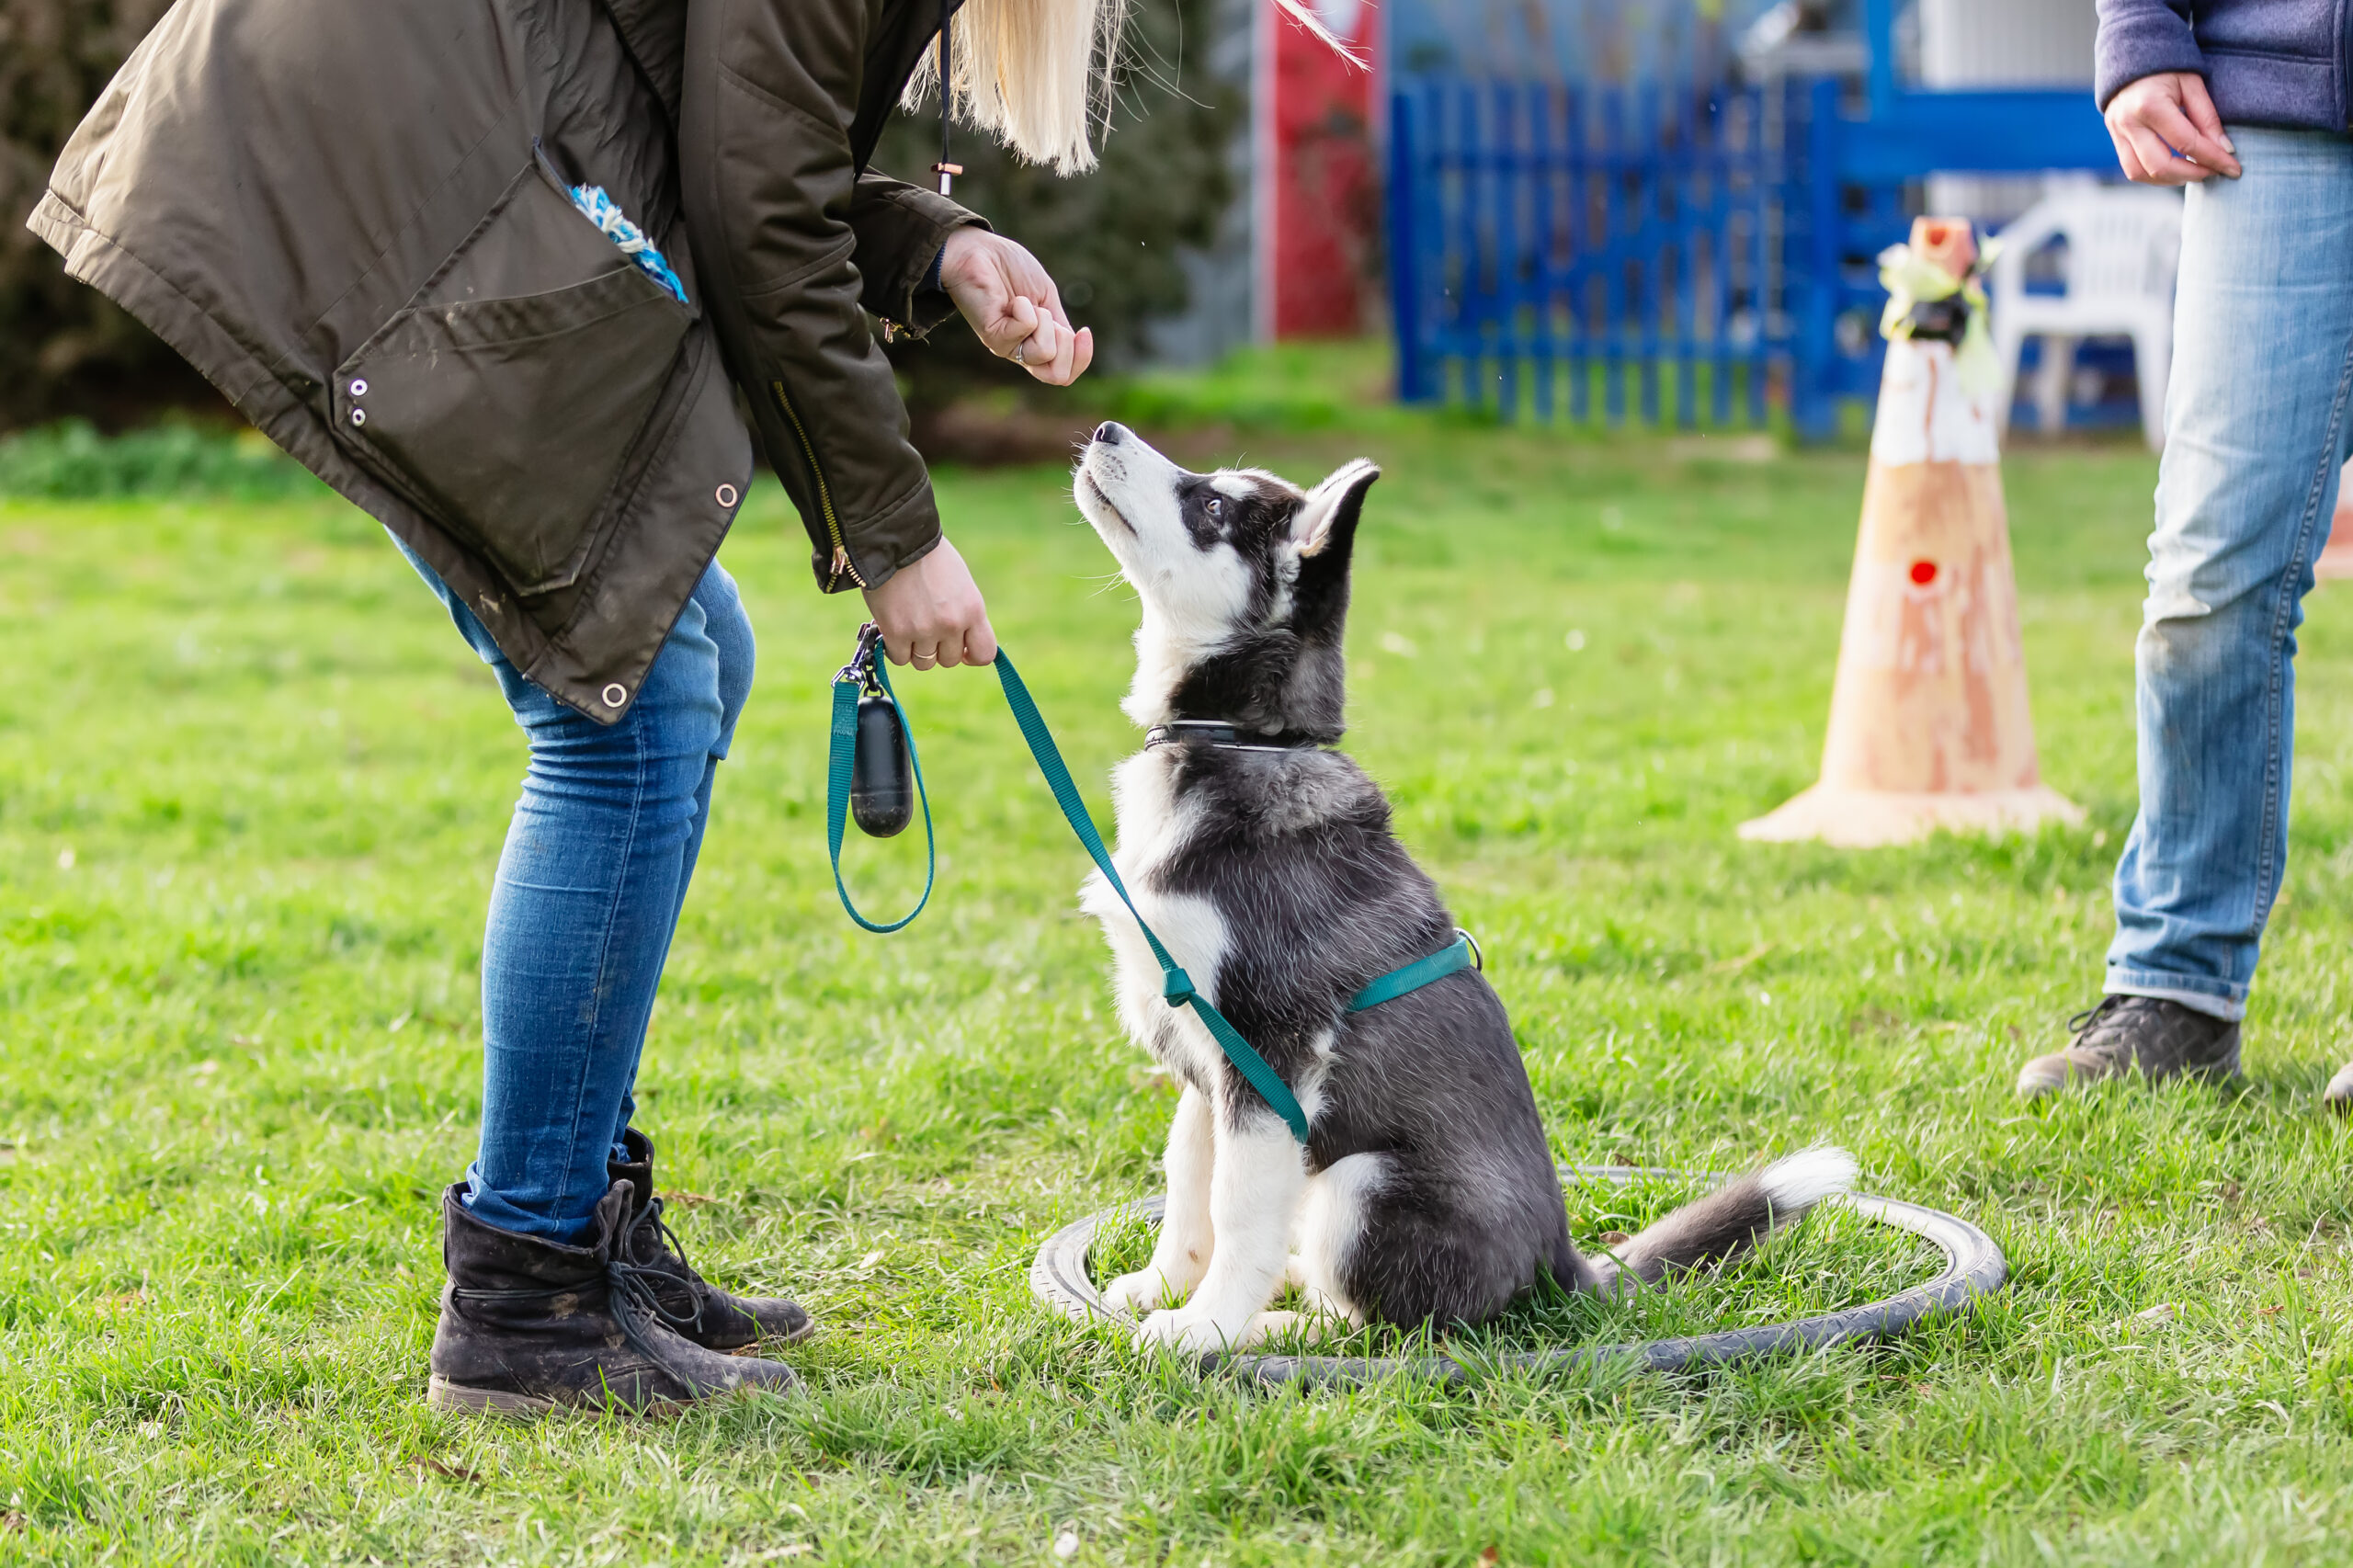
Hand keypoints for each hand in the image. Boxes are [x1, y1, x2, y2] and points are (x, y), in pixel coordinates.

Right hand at [861, 535, 997, 669]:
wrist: (897, 540)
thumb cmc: (929, 558)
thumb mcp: (961, 584)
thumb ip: (964, 613)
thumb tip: (962, 642)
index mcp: (973, 610)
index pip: (985, 653)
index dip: (972, 656)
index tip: (961, 649)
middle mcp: (952, 624)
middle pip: (950, 660)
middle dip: (939, 649)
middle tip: (925, 627)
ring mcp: (924, 630)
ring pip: (924, 663)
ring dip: (916, 650)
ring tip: (908, 626)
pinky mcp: (896, 632)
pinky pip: (899, 658)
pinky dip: (894, 648)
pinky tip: (892, 629)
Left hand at [938, 227, 1094, 385]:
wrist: (980, 251)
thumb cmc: (1010, 270)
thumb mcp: (1046, 298)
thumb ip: (1059, 325)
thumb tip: (1074, 343)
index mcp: (1037, 344)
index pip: (1064, 374)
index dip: (1082, 358)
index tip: (1084, 331)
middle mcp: (1021, 351)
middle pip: (1058, 375)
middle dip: (1064, 342)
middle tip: (1044, 314)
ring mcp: (1006, 346)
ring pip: (1044, 352)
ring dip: (1043, 320)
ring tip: (1024, 302)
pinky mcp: (993, 335)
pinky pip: (1026, 329)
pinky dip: (1025, 307)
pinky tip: (1011, 299)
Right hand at [2105, 72, 2240, 183]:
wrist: (2131, 55)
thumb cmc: (2167, 66)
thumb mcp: (2193, 84)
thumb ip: (2208, 118)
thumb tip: (2225, 150)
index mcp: (2151, 105)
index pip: (2187, 143)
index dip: (2213, 159)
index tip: (2234, 168)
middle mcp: (2129, 123)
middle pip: (2161, 166)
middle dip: (2192, 174)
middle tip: (2214, 172)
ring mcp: (2117, 132)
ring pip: (2142, 173)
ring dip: (2171, 179)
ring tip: (2194, 172)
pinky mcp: (2114, 138)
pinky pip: (2132, 168)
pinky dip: (2154, 175)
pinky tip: (2174, 168)